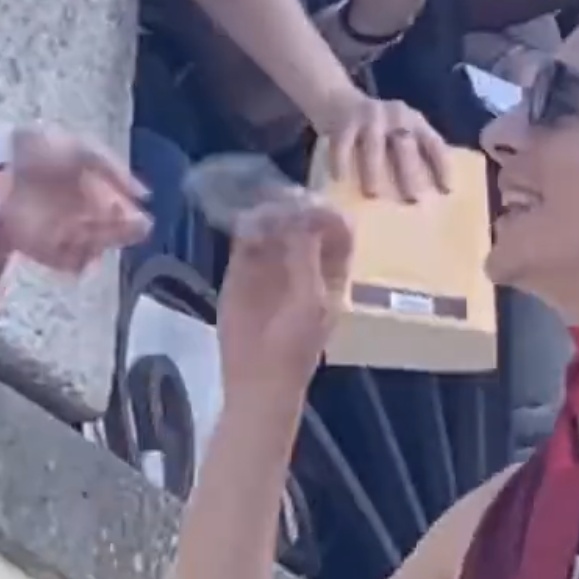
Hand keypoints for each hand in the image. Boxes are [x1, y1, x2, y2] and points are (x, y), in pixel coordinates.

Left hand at [0, 129, 149, 272]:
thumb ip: (116, 170)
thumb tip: (145, 196)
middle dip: (119, 233)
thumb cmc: (39, 149)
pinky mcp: (40, 248)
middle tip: (126, 228)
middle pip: (108, 233)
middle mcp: (79, 214)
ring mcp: (60, 233)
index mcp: (91, 190)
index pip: (121, 212)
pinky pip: (68, 263)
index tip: (140, 219)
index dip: (132, 218)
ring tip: (93, 229)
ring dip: (99, 244)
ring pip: (92, 249)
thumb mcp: (84, 149)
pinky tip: (80, 247)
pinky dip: (77, 260)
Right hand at [216, 198, 352, 393]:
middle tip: (280, 198)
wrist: (256, 380)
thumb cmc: (292, 347)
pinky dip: (244, 226)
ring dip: (268, 211)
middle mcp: (302, 261)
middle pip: (304, 221)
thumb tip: (298, 212)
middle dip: (294, 207)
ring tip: (260, 208)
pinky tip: (243, 221)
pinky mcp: (241, 269)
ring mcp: (272, 263)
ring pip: (273, 224)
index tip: (311, 206)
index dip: (327, 215)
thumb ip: (306, 256)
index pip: (337, 231)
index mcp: (329, 273)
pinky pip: (245, 238)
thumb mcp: (309, 301)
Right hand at [316, 84, 450, 204]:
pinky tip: (340, 179)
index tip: (446, 191)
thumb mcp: (399, 134)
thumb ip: (413, 154)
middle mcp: (395, 115)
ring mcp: (369, 116)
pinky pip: (343, 143)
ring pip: (373, 145)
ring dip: (373, 170)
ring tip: (373, 194)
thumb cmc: (375, 130)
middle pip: (405, 145)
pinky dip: (341, 162)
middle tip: (412, 200)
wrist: (336, 100)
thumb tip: (428, 196)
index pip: (433, 143)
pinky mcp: (344, 120)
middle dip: (410, 173)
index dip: (442, 165)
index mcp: (414, 122)